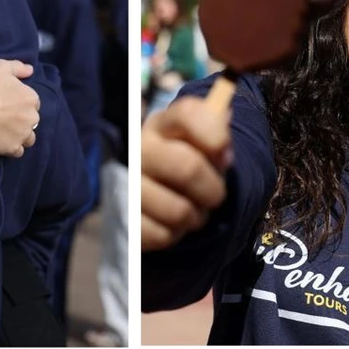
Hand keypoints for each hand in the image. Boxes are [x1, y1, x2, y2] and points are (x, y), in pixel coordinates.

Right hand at [0, 59, 39, 156]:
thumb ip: (18, 67)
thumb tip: (31, 71)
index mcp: (31, 98)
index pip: (33, 101)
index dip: (21, 101)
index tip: (9, 102)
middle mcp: (32, 118)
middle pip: (32, 119)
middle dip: (23, 118)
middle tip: (6, 116)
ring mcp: (23, 135)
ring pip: (29, 137)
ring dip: (21, 135)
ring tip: (6, 131)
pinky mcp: (12, 149)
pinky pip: (18, 151)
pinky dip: (12, 147)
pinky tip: (3, 142)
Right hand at [141, 96, 231, 251]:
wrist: (149, 189)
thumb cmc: (181, 161)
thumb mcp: (198, 141)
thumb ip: (215, 129)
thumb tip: (225, 124)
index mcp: (161, 124)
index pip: (189, 113)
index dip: (215, 134)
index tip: (225, 155)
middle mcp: (138, 149)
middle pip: (188, 168)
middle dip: (213, 189)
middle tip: (215, 195)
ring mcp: (127, 184)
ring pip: (179, 210)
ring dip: (196, 217)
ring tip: (193, 210)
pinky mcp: (123, 218)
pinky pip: (163, 235)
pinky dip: (175, 235)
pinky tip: (172, 223)